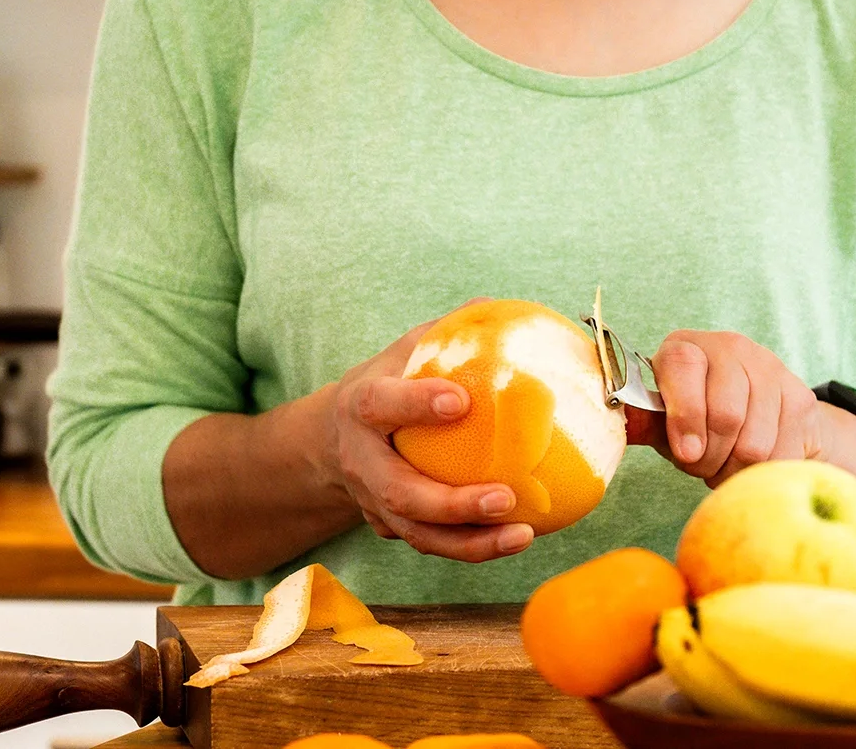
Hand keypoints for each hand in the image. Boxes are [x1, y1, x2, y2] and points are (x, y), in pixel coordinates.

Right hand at [321, 318, 533, 561]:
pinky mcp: (390, 529)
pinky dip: (474, 547)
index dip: (416, 404)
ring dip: (473, 543)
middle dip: (452, 503)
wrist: (331, 442)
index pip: (382, 406)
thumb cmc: (386, 384)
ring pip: (419, 535)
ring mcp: (373, 503)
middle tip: (505, 498)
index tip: (461, 401)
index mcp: (361, 408)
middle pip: (401, 493)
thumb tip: (499, 307)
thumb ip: (446, 332)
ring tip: (524, 535)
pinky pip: (433, 544)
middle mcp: (362, 463)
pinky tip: (520, 537)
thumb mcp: (404, 350)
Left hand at [648, 330, 822, 487]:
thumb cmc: (699, 417)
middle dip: (709, 458)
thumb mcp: (667, 419)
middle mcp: (730, 347)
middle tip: (701, 467)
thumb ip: (646, 423)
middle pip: (726, 414)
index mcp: (687, 347)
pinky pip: (780, 454)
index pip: (684, 368)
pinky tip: (750, 464)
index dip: (685, 416)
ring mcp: (770, 369)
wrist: (760, 413)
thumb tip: (619, 423)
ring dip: (734, 470)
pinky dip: (761, 473)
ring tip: (724, 465)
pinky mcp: (800, 398)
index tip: (685, 453)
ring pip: (754, 442)